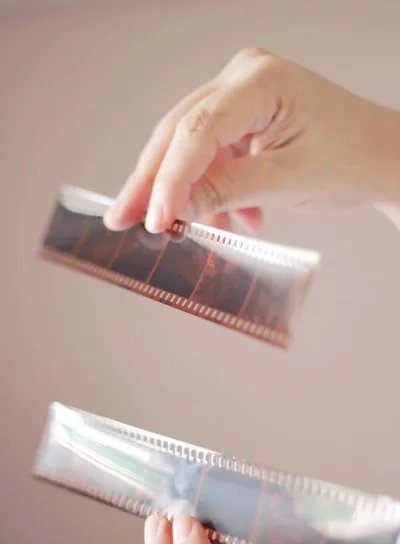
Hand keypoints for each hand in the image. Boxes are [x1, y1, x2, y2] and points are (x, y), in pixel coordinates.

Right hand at [104, 47, 399, 233]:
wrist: (382, 158)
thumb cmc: (351, 159)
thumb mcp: (287, 180)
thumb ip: (227, 190)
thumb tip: (174, 206)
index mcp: (260, 80)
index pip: (197, 130)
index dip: (168, 179)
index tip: (151, 219)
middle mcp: (244, 78)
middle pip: (181, 133)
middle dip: (153, 182)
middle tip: (122, 218)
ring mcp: (243, 96)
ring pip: (192, 147)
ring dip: (190, 192)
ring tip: (190, 231)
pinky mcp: (245, 118)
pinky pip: (214, 155)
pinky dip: (216, 190)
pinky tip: (237, 218)